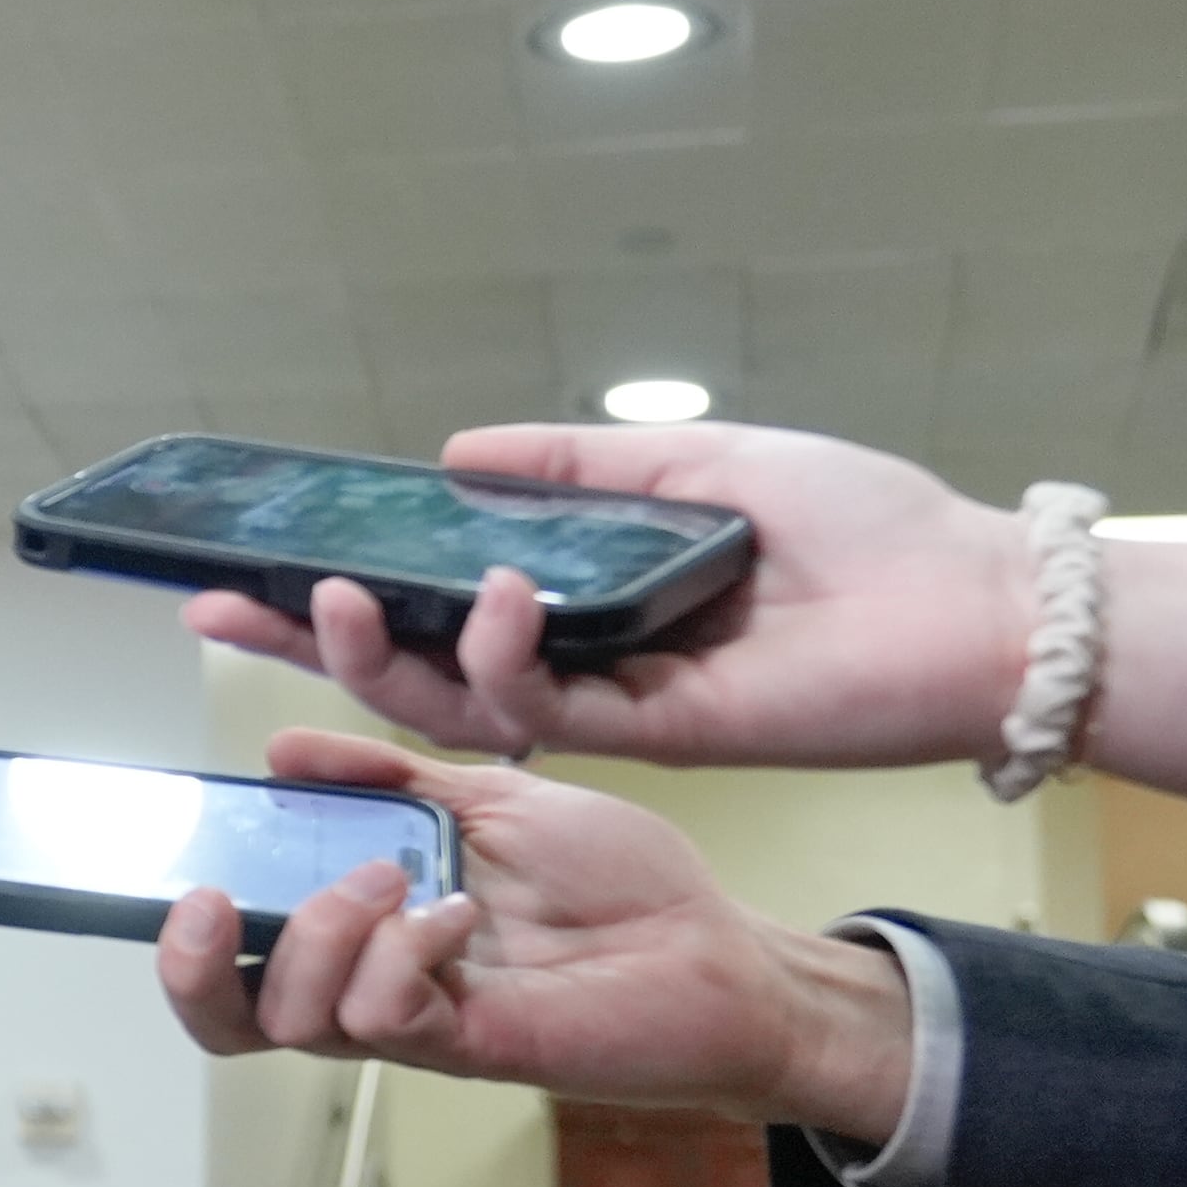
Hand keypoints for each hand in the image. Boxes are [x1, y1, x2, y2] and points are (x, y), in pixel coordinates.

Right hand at [152, 729, 915, 1137]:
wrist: (719, 947)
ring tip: (395, 877)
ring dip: (325, 931)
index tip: (191, 870)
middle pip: (232, 1019)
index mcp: (364, 929)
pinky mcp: (466, 1044)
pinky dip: (401, 951)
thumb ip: (387, 776)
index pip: (239, 958)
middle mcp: (373, 984)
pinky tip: (457, 915)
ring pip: (295, 1018)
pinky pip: (382, 1017)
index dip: (187, 935)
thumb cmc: (620, 883)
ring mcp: (416, 1021)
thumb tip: (283, 748)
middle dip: (195, 965)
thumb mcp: (491, 797)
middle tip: (218, 901)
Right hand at [181, 423, 1033, 767]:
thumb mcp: (699, 461)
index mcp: (584, 602)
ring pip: (449, 705)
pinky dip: (496, 659)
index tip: (248, 560)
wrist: (972, 600)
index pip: (430, 605)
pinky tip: (492, 592)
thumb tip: (453, 450)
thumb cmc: (864, 529)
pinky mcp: (653, 737)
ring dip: (374, 659)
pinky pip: (539, 712)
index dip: (336, 592)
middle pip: (406, 668)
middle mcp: (581, 661)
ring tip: (330, 596)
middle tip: (213, 606)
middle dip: (304, 642)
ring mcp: (612, 707)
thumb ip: (578, 464)